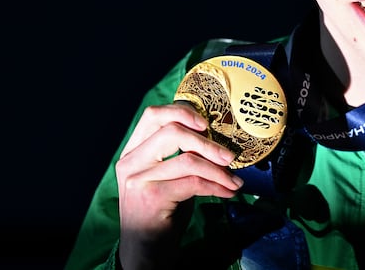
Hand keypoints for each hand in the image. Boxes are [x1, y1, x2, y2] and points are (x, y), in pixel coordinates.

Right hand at [115, 103, 243, 268]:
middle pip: (171, 130)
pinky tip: (228, 192)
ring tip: (233, 178)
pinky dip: (216, 186)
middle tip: (228, 155)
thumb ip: (178, 154)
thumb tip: (215, 136)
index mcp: (132, 151)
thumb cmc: (160, 212)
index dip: (181, 111)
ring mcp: (137, 179)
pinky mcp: (150, 197)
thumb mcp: (165, 177)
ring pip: (187, 159)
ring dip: (217, 169)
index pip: (153, 115)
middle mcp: (130, 161)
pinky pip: (193, 183)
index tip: (206, 122)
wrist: (144, 253)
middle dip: (206, 141)